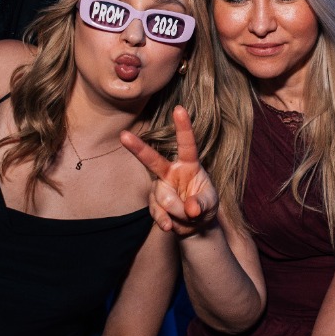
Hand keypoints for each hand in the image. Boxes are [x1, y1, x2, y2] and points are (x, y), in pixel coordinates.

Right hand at [120, 105, 219, 236]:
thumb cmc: (204, 206)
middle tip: (123, 135)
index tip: (179, 109)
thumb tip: (190, 208)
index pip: (186, 144)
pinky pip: (156, 212)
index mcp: (189, 164)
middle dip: (138, 148)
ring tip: (189, 217)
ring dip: (178, 211)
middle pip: (152, 159)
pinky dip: (165, 221)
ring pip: (163, 197)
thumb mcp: (210, 204)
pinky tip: (171, 227)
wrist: (194, 225)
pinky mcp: (153, 203)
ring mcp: (159, 187)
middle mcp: (171, 172)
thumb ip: (202, 204)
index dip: (183, 127)